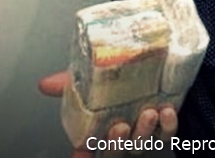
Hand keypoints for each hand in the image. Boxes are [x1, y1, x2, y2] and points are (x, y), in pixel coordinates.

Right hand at [38, 71, 177, 156]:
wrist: (159, 65)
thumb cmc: (123, 80)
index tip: (81, 155)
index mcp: (101, 130)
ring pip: (142, 146)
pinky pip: (168, 134)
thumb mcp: (94, 78)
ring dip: (144, 132)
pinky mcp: (166, 127)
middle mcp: (122, 137)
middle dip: (116, 146)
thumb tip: (46, 84)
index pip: (88, 150)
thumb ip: (71, 83)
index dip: (83, 154)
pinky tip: (167, 111)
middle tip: (119, 127)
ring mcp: (144, 134)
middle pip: (116, 154)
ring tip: (148, 113)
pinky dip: (168, 125)